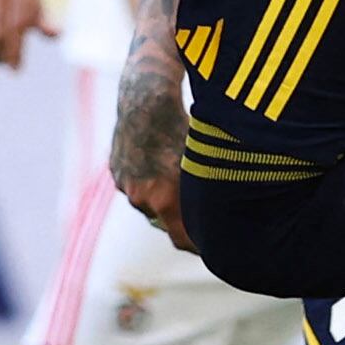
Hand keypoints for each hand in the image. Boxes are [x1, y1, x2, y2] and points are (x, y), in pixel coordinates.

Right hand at [110, 68, 192, 248]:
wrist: (147, 98)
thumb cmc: (183, 127)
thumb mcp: (203, 161)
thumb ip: (207, 193)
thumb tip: (229, 213)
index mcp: (164, 200)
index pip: (181, 240)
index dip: (196, 246)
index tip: (210, 245)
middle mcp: (141, 198)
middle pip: (164, 220)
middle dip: (179, 216)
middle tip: (199, 208)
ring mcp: (125, 184)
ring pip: (148, 201)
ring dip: (161, 196)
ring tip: (175, 175)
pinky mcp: (115, 170)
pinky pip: (135, 184)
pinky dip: (148, 179)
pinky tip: (159, 160)